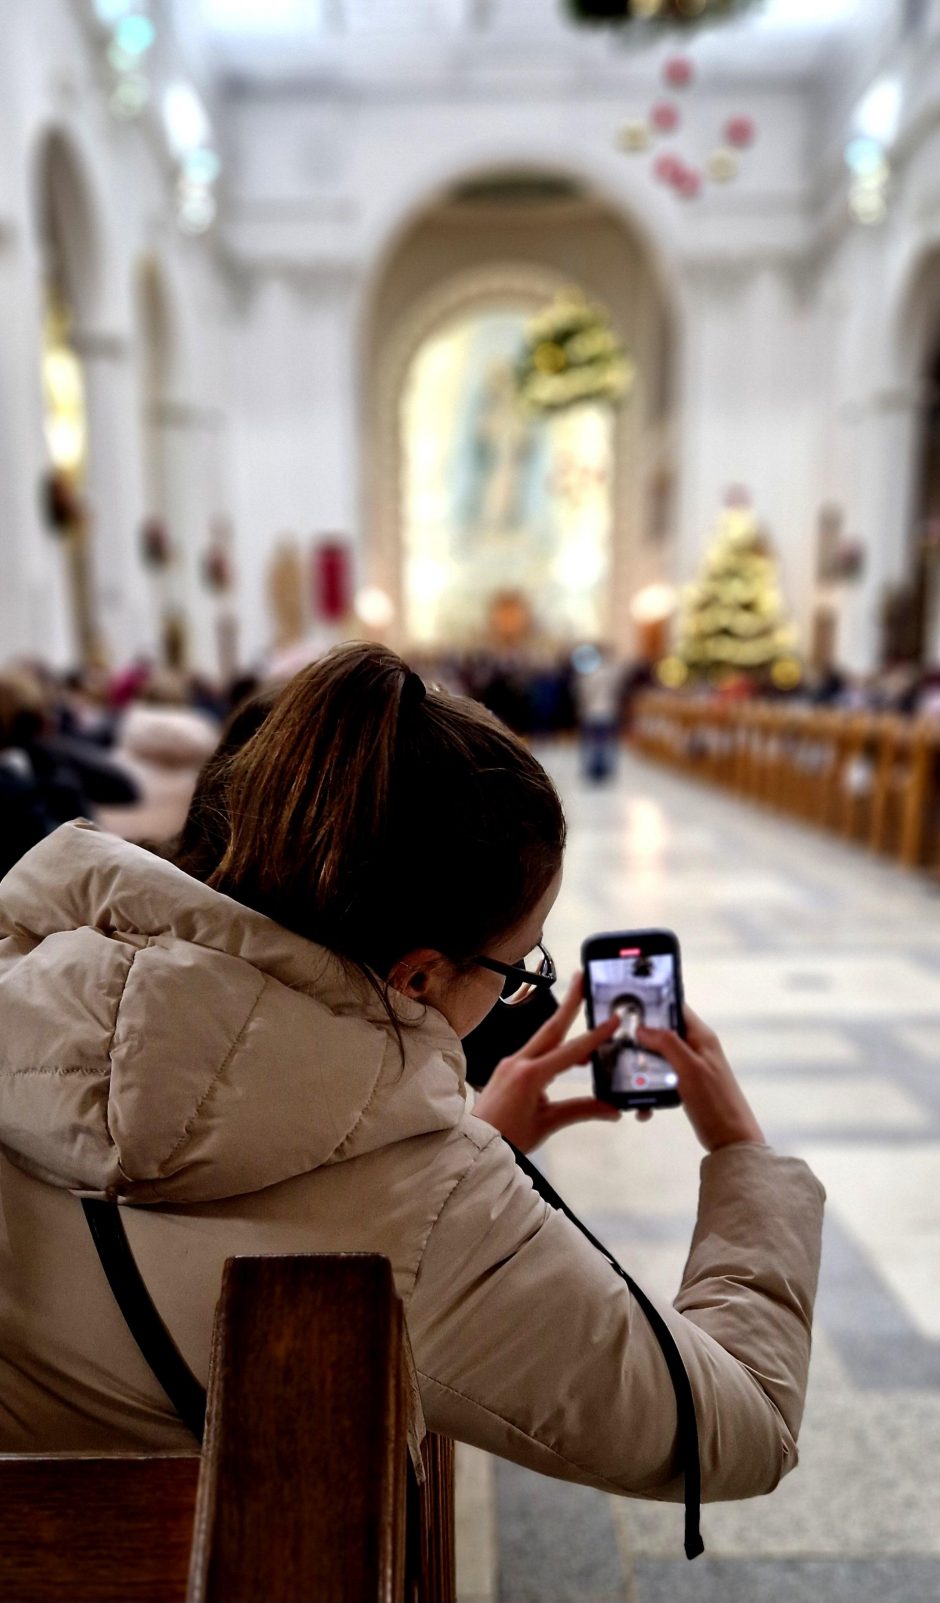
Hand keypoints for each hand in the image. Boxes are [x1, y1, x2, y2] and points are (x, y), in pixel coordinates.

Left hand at [472, 973, 621, 1152]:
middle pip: (551, 1028)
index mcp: (530, 1075)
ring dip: (564, 1025)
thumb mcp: (547, 1123)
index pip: (570, 1051)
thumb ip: (581, 1111)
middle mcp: (518, 1062)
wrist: (474, 1145)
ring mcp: (511, 1063)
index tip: (611, 1020)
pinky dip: (554, 1048)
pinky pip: (535, 1052)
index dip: (594, 1036)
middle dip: (569, 1002)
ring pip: (543, 1039)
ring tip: (582, 1009)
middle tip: (583, 978)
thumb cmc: (508, 1138)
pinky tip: (568, 1056)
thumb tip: (612, 1108)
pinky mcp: (508, 1069)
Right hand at [636, 1005, 765, 1152]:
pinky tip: (641, 1105)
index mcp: (700, 1036)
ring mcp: (689, 1067)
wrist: (730, 1138)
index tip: (628, 1006)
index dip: (654, 1004)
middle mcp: (695, 1047)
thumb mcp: (690, 1068)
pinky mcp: (684, 1086)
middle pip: (663, 1032)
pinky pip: (661, 1080)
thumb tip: (642, 1027)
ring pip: (659, 1057)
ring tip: (622, 1075)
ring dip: (642, 1066)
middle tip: (617, 1041)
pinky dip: (650, 1089)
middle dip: (641, 1037)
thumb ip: (668, 1044)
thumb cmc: (713, 1099)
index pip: (676, 1008)